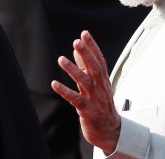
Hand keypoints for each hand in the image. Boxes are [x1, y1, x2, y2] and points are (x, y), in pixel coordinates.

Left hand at [51, 30, 120, 153]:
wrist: (110, 131)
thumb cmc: (101, 105)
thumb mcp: (95, 85)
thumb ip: (85, 68)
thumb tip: (76, 52)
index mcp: (103, 80)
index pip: (99, 60)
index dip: (93, 46)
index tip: (85, 33)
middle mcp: (100, 87)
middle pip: (94, 68)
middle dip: (86, 54)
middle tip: (77, 41)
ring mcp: (94, 98)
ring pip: (84, 82)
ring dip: (73, 70)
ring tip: (61, 59)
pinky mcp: (87, 110)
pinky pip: (75, 99)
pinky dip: (65, 91)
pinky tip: (54, 84)